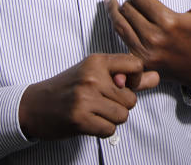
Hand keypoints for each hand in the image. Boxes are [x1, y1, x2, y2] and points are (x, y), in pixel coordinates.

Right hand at [18, 53, 158, 139]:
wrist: (34, 105)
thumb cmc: (68, 88)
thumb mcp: (95, 74)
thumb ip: (127, 76)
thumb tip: (156, 76)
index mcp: (96, 61)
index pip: (136, 64)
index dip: (137, 78)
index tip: (125, 84)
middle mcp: (92, 77)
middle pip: (131, 98)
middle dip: (121, 105)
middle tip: (101, 102)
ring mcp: (85, 98)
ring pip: (123, 115)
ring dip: (112, 118)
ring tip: (95, 112)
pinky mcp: (80, 119)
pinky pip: (110, 129)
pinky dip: (103, 129)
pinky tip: (90, 122)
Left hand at [105, 0, 190, 88]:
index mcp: (169, 21)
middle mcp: (154, 36)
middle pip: (128, 9)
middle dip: (131, 2)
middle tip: (137, 3)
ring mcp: (146, 50)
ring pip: (120, 24)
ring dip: (116, 12)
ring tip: (111, 2)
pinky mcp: (141, 61)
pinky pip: (121, 40)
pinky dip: (118, 28)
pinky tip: (114, 18)